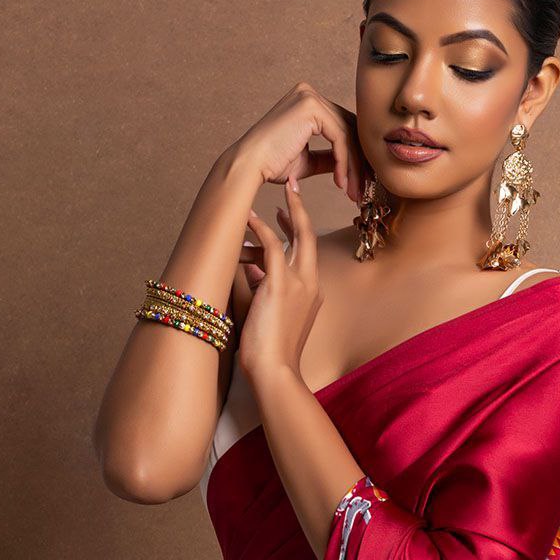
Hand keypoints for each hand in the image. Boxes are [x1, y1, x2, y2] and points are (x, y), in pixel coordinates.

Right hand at [229, 81, 367, 204]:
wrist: (250, 165)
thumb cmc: (271, 165)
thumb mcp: (307, 160)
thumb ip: (328, 157)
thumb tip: (349, 164)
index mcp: (307, 103)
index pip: (342, 126)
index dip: (355, 155)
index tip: (360, 181)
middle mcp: (309, 95)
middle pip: (348, 128)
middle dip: (359, 161)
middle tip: (364, 188)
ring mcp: (310, 98)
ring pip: (347, 134)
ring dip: (353, 167)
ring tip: (353, 192)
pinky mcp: (311, 107)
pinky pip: (339, 137)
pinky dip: (344, 162)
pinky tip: (341, 182)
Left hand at [238, 175, 320, 383]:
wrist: (275, 373)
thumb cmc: (270, 355)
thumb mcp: (268, 316)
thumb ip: (261, 290)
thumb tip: (250, 270)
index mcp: (311, 295)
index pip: (306, 254)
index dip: (297, 231)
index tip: (286, 215)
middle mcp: (311, 285)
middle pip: (310, 236)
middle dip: (300, 209)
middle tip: (291, 186)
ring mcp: (299, 284)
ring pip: (298, 235)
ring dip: (284, 211)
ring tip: (271, 192)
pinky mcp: (280, 285)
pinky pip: (271, 246)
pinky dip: (260, 228)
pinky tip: (248, 216)